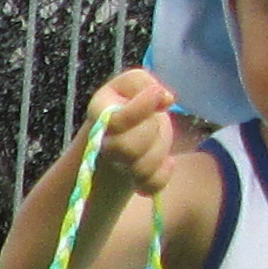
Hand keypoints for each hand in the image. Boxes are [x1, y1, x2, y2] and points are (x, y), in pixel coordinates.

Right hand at [84, 70, 182, 201]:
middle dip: (151, 132)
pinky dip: (163, 175)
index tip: (161, 96)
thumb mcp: (132, 84)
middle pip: (127, 148)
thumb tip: (165, 98)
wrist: (124, 135)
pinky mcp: (133, 181)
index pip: (118, 120)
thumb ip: (142, 82)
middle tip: (154, 121)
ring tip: (158, 139)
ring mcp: (116, 165)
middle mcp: (102, 142)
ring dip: (158, 153)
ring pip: (140, 168)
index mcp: (100, 112)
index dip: (142, 108)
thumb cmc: (130, 105)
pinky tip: (167, 162)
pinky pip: (150, 186)